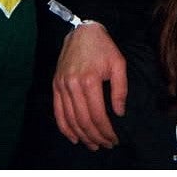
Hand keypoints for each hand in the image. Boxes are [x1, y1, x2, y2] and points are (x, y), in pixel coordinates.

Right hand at [52, 23, 126, 149]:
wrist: (82, 31)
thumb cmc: (103, 47)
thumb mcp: (119, 64)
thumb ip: (120, 89)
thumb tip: (119, 113)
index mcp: (89, 80)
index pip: (97, 115)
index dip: (105, 131)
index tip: (114, 139)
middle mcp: (72, 85)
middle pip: (83, 120)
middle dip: (95, 137)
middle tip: (105, 145)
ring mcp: (61, 85)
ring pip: (70, 119)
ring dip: (81, 136)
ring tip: (92, 145)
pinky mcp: (55, 85)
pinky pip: (58, 112)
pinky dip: (65, 127)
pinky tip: (74, 137)